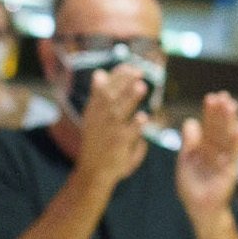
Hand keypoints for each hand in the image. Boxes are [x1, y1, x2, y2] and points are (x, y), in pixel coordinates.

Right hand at [74, 66, 151, 191]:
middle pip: (111, 96)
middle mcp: (100, 118)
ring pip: (119, 112)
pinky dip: (135, 125)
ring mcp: (109, 132)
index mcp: (94, 110)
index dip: (117, 77)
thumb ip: (98, 95)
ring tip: (142, 86)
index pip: (104, 88)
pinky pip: (128, 134)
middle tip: (139, 71)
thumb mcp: (93, 117)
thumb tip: (99, 73)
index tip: (130, 66)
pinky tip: (144, 117)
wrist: (93, 172)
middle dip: (124, 83)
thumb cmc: (97, 141)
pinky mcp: (118, 146)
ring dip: (130, 98)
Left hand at [175, 92, 237, 216]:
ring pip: (226, 137)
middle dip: (221, 113)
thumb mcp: (185, 162)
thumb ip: (189, 143)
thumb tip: (191, 121)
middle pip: (218, 128)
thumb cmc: (192, 187)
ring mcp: (224, 159)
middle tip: (224, 96)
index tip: (212, 97)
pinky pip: (234, 153)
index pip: (207, 126)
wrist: (200, 209)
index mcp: (203, 147)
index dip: (210, 113)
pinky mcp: (230, 169)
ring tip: (232, 105)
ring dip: (229, 122)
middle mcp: (215, 151)